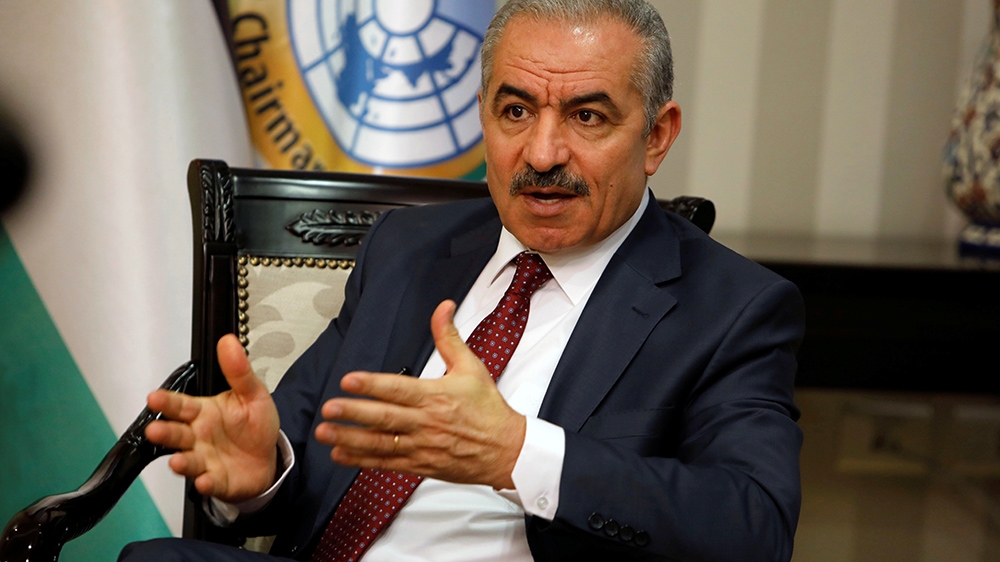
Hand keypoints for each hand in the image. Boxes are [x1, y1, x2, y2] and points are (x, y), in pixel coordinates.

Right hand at [145, 334, 279, 501]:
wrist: (268, 457)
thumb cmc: (254, 425)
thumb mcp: (253, 393)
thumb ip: (238, 370)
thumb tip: (229, 341)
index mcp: (203, 412)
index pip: (181, 405)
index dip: (167, 402)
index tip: (154, 397)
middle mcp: (198, 436)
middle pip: (176, 434)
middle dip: (164, 433)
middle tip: (154, 431)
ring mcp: (205, 459)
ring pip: (188, 460)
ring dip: (181, 462)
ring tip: (178, 461)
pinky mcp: (217, 480)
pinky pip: (209, 482)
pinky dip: (206, 482)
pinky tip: (205, 480)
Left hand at [315, 300, 526, 488]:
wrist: (507, 450)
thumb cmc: (488, 409)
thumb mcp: (471, 367)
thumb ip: (449, 337)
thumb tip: (443, 307)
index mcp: (436, 396)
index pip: (399, 389)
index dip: (372, 385)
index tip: (349, 380)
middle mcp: (426, 422)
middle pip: (385, 417)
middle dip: (354, 413)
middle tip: (329, 408)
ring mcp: (422, 446)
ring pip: (381, 443)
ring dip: (351, 438)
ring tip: (326, 432)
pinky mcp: (420, 465)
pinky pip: (387, 463)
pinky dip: (363, 460)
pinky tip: (342, 454)